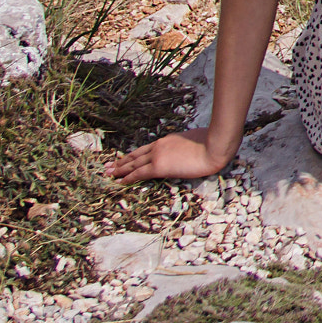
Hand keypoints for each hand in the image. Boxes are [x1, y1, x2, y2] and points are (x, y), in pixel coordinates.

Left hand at [105, 128, 232, 184]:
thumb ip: (186, 146)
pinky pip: (138, 174)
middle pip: (135, 156)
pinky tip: (119, 182)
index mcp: (167, 140)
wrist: (214, 146)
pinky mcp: (159, 167)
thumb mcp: (195, 141)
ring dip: (119, 169)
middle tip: (107, 166)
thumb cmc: (211, 143)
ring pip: (133, 164)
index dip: (133, 155)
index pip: (145, 149)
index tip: (123, 158)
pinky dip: (127, 178)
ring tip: (108, 173)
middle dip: (120, 162)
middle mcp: (159, 146)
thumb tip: (189, 150)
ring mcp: (158, 156)